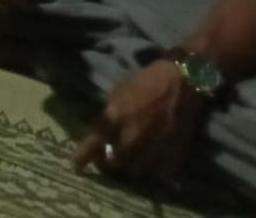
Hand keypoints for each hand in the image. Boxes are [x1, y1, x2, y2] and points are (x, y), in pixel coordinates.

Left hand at [72, 59, 206, 181]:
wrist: (180, 81)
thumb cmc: (144, 82)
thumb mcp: (117, 94)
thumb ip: (107, 117)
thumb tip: (98, 136)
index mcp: (115, 118)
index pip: (92, 145)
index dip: (81, 158)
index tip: (76, 166)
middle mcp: (132, 136)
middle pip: (113, 165)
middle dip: (106, 165)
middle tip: (106, 161)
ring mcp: (152, 147)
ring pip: (134, 172)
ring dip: (127, 170)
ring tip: (126, 164)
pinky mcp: (172, 153)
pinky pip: (156, 173)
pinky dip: (149, 172)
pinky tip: (147, 165)